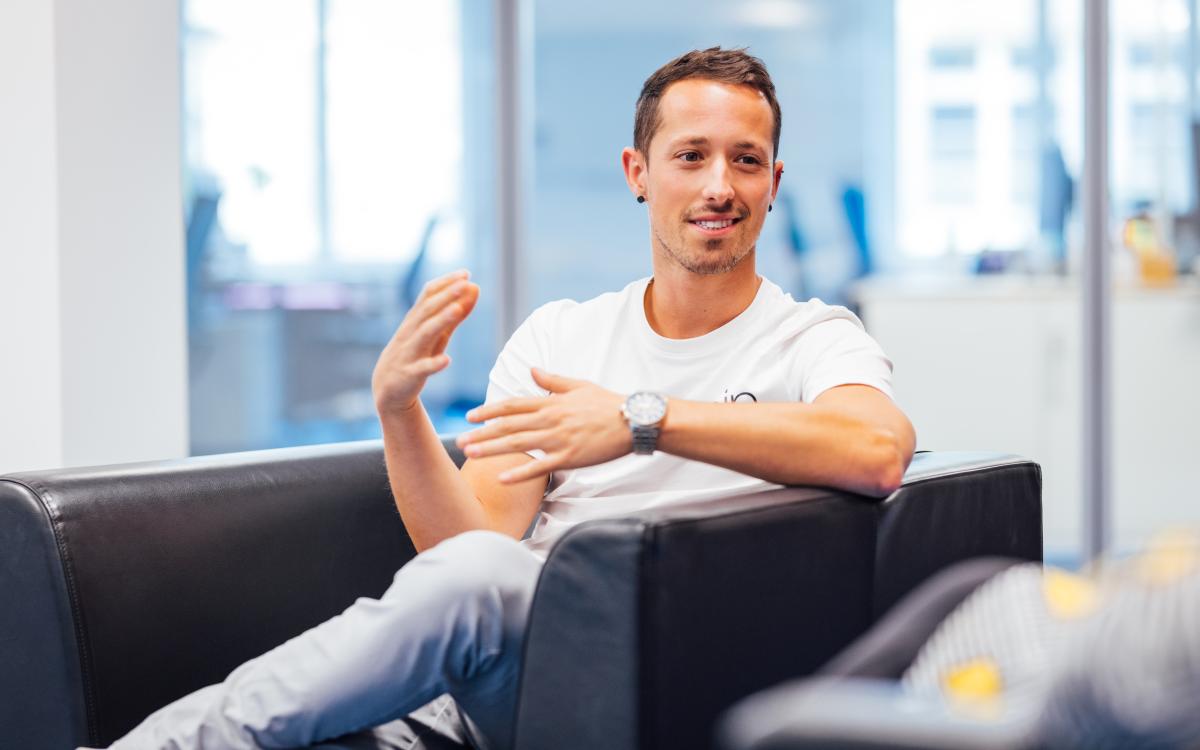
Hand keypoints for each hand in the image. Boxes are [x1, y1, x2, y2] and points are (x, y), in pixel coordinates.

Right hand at [372, 270, 478, 413]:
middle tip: (465, 283)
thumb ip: (455, 314)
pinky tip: (446, 361)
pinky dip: (433, 364)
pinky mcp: (409, 375)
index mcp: (416, 320)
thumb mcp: (437, 334)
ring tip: (457, 310)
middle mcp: (410, 333)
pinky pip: (421, 369)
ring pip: (424, 335)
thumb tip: (474, 288)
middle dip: (446, 296)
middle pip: (427, 311)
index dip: (446, 284)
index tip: (465, 273)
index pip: (428, 296)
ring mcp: (408, 353)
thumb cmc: (416, 354)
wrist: (387, 388)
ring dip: (441, 321)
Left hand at [458, 368, 629, 482]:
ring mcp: (559, 439)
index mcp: (551, 402)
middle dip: (482, 433)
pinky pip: (540, 467)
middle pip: (509, 426)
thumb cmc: (607, 403)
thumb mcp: (579, 386)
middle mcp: (550, 419)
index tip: (471, 415)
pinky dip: (519, 473)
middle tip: (460, 440)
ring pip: (518, 444)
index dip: (490, 410)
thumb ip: (552, 381)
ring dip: (492, 449)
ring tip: (471, 454)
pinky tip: (501, 478)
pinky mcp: (569, 458)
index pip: (513, 405)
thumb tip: (532, 369)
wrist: (634, 420)